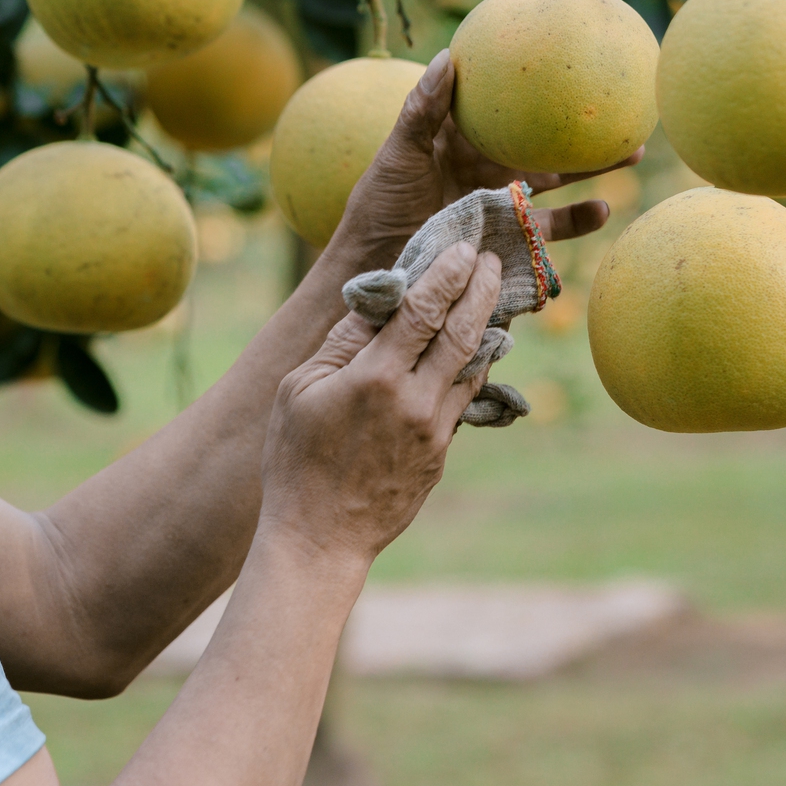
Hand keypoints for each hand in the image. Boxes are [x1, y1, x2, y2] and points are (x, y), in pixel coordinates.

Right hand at [259, 243, 501, 570]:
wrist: (320, 538)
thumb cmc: (295, 461)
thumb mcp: (299, 391)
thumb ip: (341, 342)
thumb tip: (375, 299)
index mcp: (375, 378)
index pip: (423, 310)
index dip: (447, 273)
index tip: (464, 248)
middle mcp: (414, 400)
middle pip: (462, 330)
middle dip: (480, 289)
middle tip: (491, 260)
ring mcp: (434, 430)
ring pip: (472, 365)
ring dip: (485, 324)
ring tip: (490, 294)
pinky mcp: (441, 453)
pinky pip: (464, 398)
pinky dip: (472, 366)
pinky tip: (472, 349)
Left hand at [326, 49, 643, 268]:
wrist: (374, 265)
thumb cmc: (377, 206)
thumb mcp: (397, 154)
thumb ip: (423, 109)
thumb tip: (448, 55)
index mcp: (463, 139)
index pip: (503, 105)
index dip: (532, 85)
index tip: (566, 59)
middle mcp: (487, 167)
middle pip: (542, 140)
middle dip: (579, 127)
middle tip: (620, 106)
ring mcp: (499, 203)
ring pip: (556, 181)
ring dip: (593, 169)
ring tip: (632, 153)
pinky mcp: (506, 239)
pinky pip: (547, 229)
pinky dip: (577, 221)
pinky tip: (603, 211)